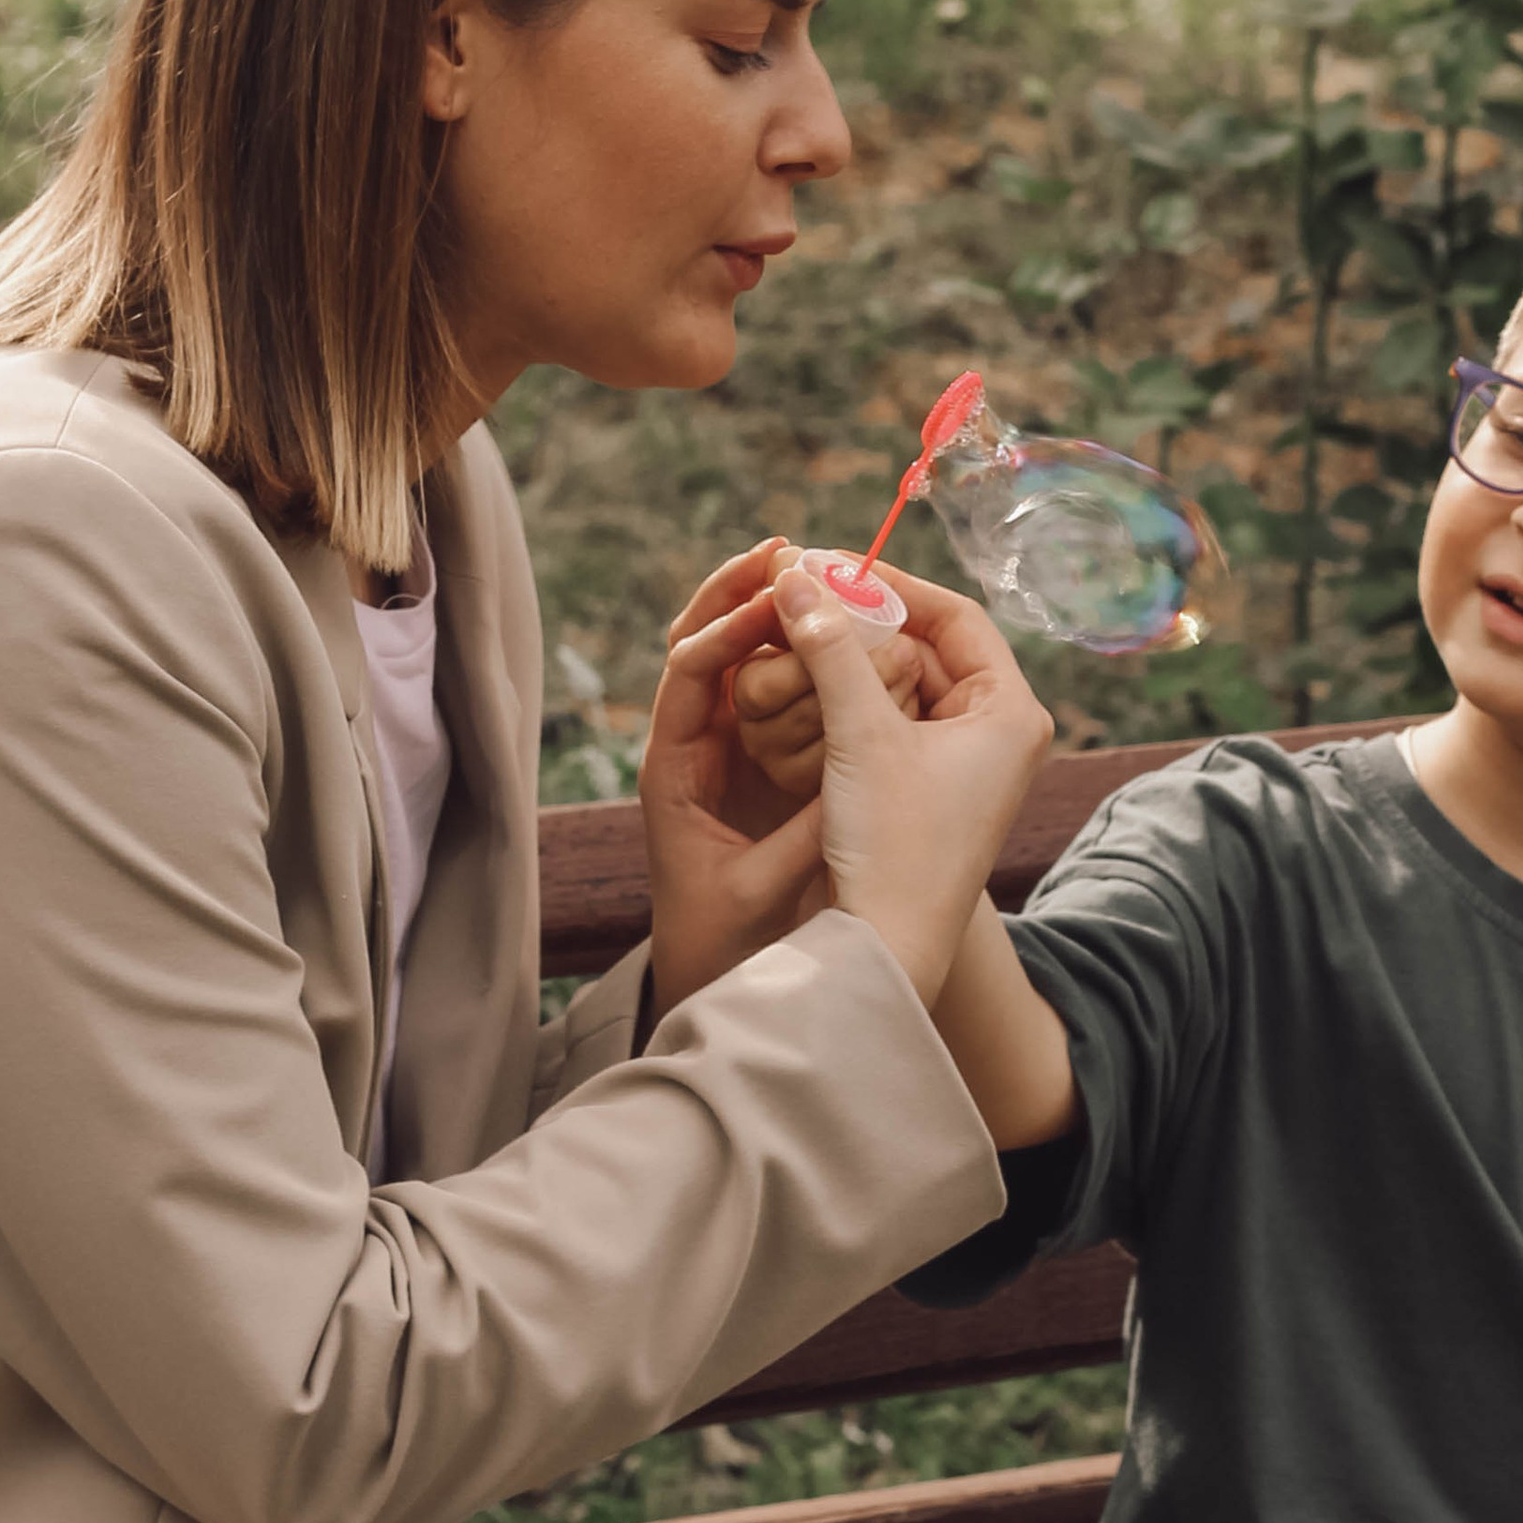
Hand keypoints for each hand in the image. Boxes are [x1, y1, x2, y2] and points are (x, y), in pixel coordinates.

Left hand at [640, 540, 834, 1016]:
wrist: (714, 975)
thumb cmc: (724, 940)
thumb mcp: (762, 891)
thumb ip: (801, 832)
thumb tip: (852, 772)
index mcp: (671, 768)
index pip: (687, 671)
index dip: (728, 627)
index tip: (776, 596)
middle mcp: (687, 744)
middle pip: (699, 641)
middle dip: (737, 591)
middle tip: (784, 547)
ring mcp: (719, 745)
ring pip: (734, 655)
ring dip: (765, 608)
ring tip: (810, 567)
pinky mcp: (753, 754)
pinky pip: (768, 685)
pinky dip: (795, 650)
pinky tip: (836, 628)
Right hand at [653, 558, 1050, 1010]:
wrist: (887, 948)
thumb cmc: (891, 844)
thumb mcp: (859, 734)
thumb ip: (831, 647)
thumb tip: (795, 572)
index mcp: (1012, 711)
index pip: (957, 616)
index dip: (891, 585)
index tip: (830, 567)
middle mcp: (1003, 732)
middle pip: (931, 647)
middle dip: (866, 622)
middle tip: (803, 596)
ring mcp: (971, 764)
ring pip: (906, 685)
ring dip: (853, 662)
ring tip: (796, 637)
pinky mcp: (936, 790)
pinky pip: (894, 723)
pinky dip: (853, 704)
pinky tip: (805, 690)